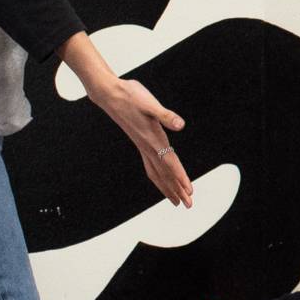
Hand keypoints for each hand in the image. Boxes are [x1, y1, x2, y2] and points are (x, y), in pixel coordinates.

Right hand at [90, 73, 192, 203]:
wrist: (110, 94)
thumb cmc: (130, 96)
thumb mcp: (150, 103)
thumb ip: (166, 115)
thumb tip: (180, 125)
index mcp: (153, 138)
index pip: (170, 163)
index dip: (180, 177)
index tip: (189, 192)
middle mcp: (147, 146)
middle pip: (165, 173)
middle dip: (177, 190)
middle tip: (189, 205)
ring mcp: (142, 146)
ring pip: (156, 172)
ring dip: (167, 187)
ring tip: (177, 200)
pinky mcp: (139, 142)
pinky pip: (150, 165)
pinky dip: (158, 176)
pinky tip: (161, 179)